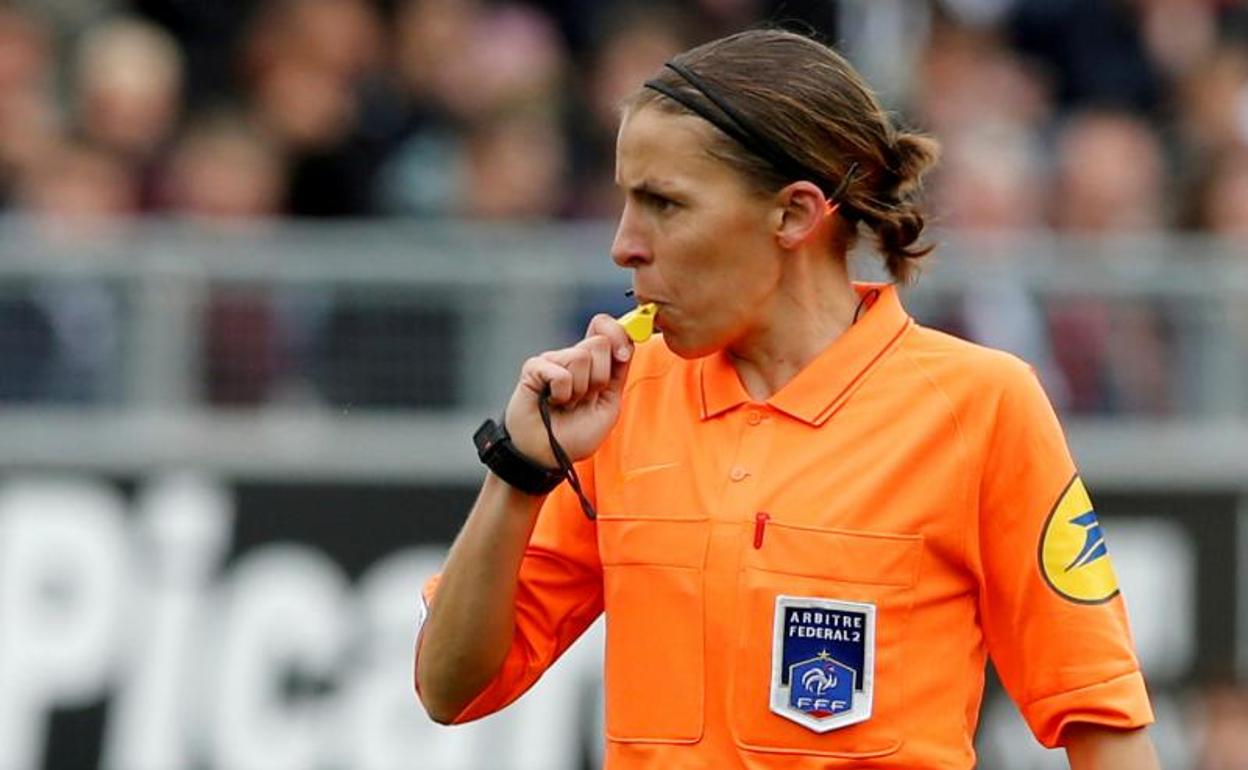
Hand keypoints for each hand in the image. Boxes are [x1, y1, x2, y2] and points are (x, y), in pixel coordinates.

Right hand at [504, 314, 634, 468]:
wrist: (549, 455)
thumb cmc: (576, 434)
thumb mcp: (609, 404)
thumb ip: (618, 374)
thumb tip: (626, 345)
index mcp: (593, 364)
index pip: (607, 330)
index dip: (619, 335)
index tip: (623, 355)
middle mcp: (573, 357)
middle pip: (599, 342)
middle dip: (599, 378)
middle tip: (585, 398)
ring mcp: (553, 360)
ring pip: (580, 357)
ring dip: (578, 390)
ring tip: (567, 403)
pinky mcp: (534, 368)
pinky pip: (559, 372)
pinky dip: (561, 393)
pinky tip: (552, 401)